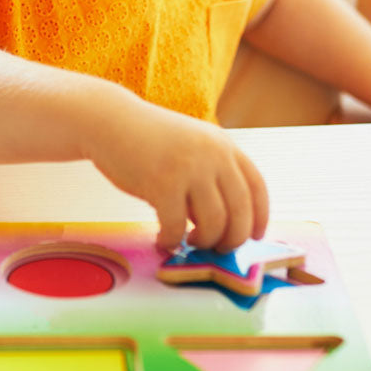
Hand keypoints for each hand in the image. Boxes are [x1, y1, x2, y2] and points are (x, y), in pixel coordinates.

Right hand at [86, 98, 268, 252]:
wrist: (110, 121)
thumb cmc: (149, 140)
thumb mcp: (193, 146)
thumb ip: (212, 175)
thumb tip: (224, 224)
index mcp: (224, 146)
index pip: (257, 188)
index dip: (259, 217)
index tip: (254, 236)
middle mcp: (213, 155)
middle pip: (240, 212)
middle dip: (232, 240)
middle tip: (217, 248)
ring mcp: (189, 169)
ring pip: (213, 224)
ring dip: (203, 242)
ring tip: (188, 241)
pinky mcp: (162, 184)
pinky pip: (177, 226)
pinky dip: (172, 240)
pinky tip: (163, 239)